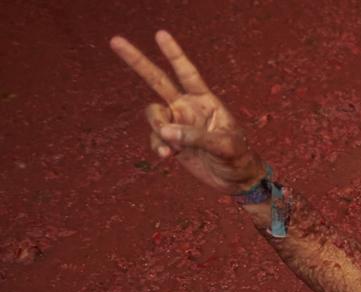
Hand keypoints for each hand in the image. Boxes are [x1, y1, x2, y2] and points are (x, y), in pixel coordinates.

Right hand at [110, 31, 263, 193]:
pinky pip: (155, 137)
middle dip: (137, 61)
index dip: (174, 54)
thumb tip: (165, 131)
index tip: (160, 34)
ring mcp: (178, 123)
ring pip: (153, 115)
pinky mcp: (171, 141)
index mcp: (205, 101)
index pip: (187, 73)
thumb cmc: (238, 158)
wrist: (235, 180)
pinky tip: (167, 156)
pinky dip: (157, 146)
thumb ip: (195, 137)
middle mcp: (188, 108)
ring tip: (170, 148)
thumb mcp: (224, 146)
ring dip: (158, 129)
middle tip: (114, 40)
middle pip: (157, 80)